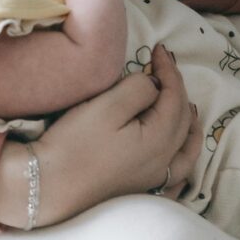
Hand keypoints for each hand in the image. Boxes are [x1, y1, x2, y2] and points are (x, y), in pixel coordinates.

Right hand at [0, 45, 201, 227]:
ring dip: (190, 124)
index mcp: (159, 139)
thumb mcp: (106, 106)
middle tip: (165, 66)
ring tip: (189, 108)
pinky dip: (184, 158)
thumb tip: (153, 85)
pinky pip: (177, 176)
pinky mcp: (141, 191)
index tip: (158, 48)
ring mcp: (154, 180)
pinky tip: (179, 156)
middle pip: (183, 120)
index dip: (169, 70)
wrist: (49, 186)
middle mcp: (163, 162)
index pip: (174, 96)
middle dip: (177, 89)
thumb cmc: (75, 143)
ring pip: (187, 149)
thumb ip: (137, 89)